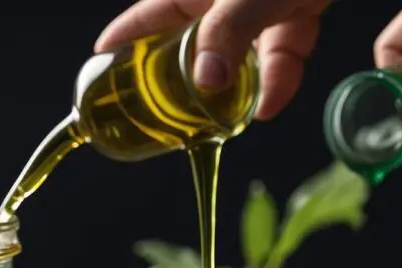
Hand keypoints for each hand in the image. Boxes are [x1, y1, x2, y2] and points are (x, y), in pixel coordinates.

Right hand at [94, 0, 330, 120]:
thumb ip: (228, 31)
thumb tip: (206, 81)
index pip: (150, 12)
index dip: (125, 37)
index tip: (101, 62)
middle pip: (192, 38)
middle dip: (180, 77)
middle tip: (162, 113)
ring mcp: (263, 1)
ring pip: (239, 52)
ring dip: (236, 88)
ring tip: (224, 121)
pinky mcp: (299, 7)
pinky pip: (282, 50)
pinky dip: (278, 78)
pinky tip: (270, 105)